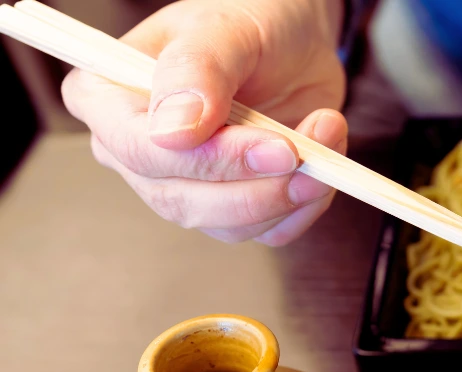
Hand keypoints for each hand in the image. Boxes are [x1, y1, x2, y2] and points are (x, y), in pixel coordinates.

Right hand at [61, 0, 346, 244]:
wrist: (295, 42)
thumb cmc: (247, 21)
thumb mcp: (223, 29)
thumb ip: (196, 70)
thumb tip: (173, 132)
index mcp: (108, 99)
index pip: (139, 150)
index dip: (207, 158)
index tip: (273, 145)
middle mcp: (137, 152)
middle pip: (184, 200)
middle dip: (256, 185)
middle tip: (304, 150)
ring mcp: (186, 186)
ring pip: (230, 224)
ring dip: (289, 193)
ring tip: (325, 136)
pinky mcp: (236, 207)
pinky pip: (270, 232)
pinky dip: (307, 205)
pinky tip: (324, 162)